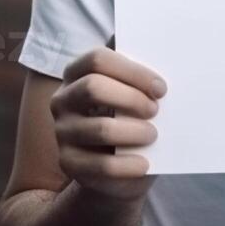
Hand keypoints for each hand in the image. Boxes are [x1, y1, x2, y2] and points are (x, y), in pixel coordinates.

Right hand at [50, 47, 166, 200]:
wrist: (114, 165)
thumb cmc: (128, 117)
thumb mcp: (130, 94)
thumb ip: (138, 81)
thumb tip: (162, 74)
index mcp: (76, 73)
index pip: (98, 59)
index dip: (132, 71)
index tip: (160, 88)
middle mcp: (63, 100)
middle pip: (93, 87)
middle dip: (131, 98)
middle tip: (155, 110)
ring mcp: (62, 131)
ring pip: (100, 128)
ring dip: (134, 132)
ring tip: (152, 135)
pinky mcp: (68, 162)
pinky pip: (101, 164)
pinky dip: (128, 165)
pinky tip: (143, 164)